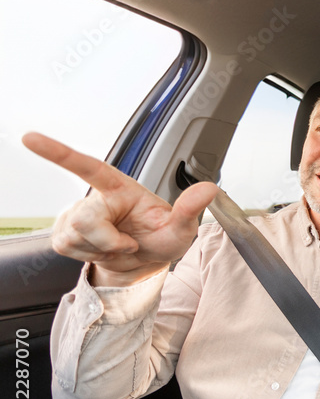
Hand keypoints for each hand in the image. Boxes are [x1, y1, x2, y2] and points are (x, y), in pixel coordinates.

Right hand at [22, 132, 217, 285]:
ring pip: (76, 238)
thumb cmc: (163, 237)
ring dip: (102, 250)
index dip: (58, 152)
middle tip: (130, 243)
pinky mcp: (64, 234)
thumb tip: (208, 188)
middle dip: (109, 241)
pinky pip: (69, 250)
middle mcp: (95, 197)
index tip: (31, 138)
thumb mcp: (182, 228)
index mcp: (119, 187)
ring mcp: (76, 216)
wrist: (146, 260)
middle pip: (84, 220)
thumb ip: (190, 209)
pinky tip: (105, 250)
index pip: (88, 166)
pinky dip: (92, 257)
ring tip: (120, 245)